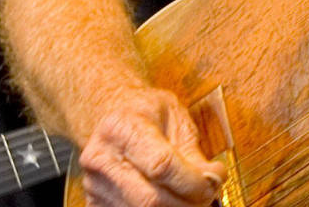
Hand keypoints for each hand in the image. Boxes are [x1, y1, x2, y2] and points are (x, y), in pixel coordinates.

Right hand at [76, 87, 225, 206]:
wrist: (111, 114)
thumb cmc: (145, 111)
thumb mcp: (175, 116)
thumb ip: (192, 150)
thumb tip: (212, 179)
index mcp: (121, 128)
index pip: (161, 166)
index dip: (193, 181)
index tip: (214, 181)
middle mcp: (101, 158)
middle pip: (150, 199)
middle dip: (188, 203)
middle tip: (207, 194)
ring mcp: (94, 184)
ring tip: (191, 196)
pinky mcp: (96, 203)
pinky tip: (172, 200)